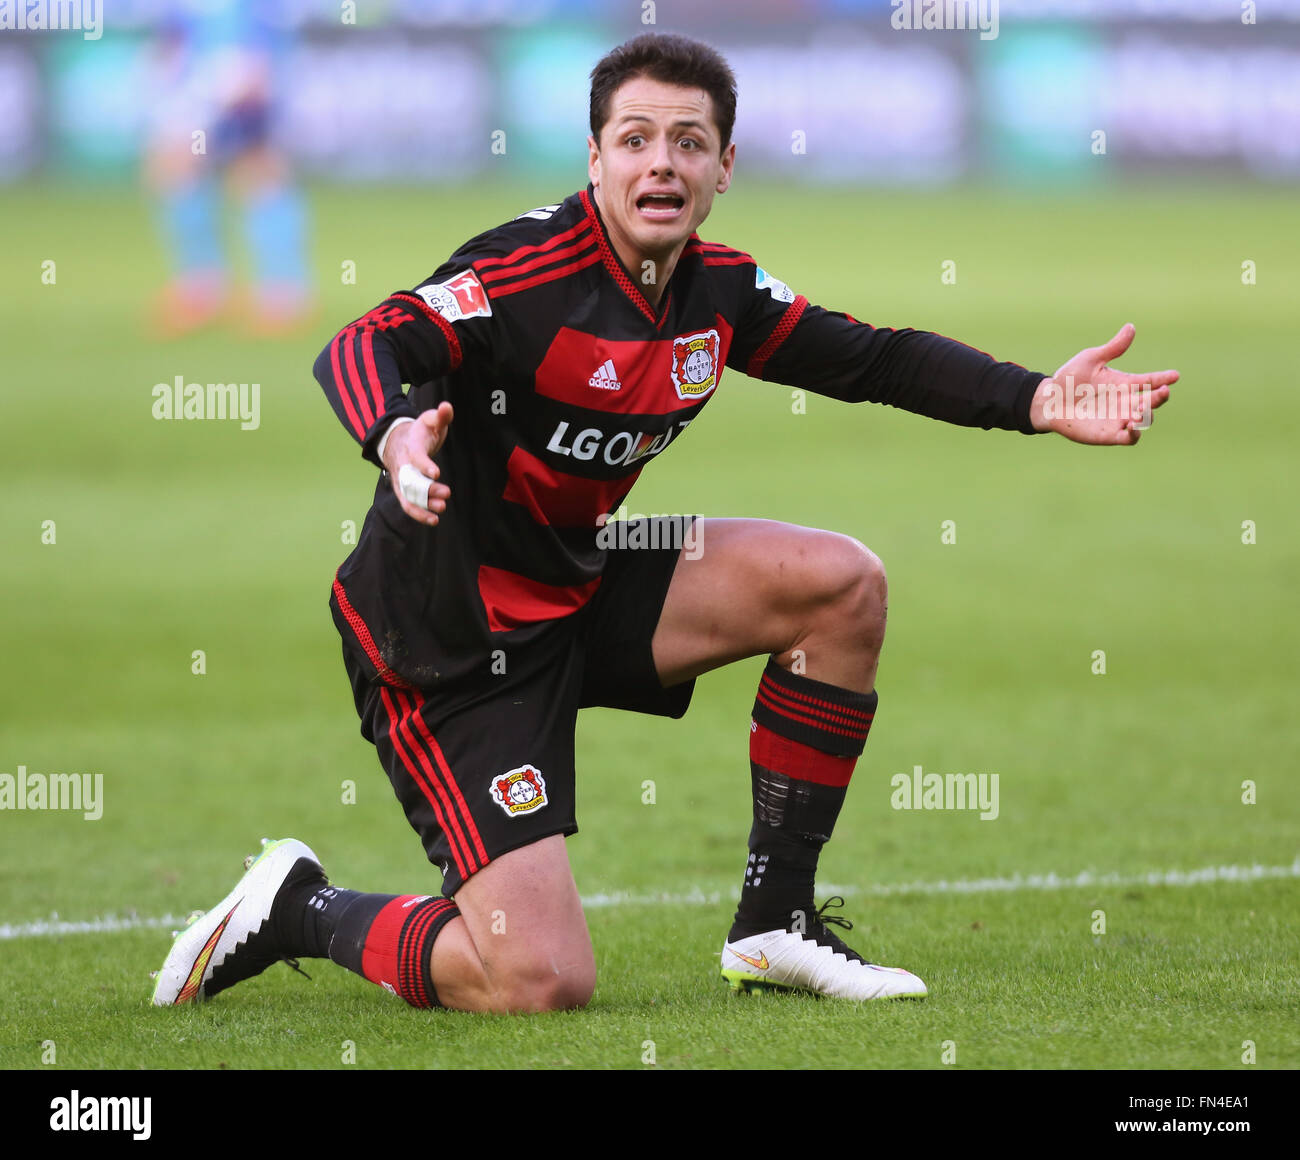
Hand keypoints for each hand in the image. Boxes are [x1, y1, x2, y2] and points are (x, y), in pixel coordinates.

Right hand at [381, 403, 453, 525]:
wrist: (398, 441)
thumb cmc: (419, 431)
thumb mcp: (429, 420)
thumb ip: (440, 416)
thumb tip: (447, 407)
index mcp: (411, 446)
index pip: (416, 456)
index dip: (424, 464)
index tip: (436, 473)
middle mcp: (403, 465)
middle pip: (412, 480)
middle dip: (428, 489)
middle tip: (446, 493)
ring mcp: (401, 479)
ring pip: (408, 496)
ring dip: (423, 505)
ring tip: (441, 509)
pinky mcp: (403, 490)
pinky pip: (408, 505)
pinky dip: (419, 514)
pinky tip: (434, 520)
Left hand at [1030, 324, 1177, 444]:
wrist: (1050, 402)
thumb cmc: (1070, 379)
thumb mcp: (1091, 360)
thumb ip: (1112, 348)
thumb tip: (1131, 327)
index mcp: (1125, 383)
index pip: (1150, 381)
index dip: (1164, 378)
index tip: (1175, 375)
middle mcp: (1126, 402)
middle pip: (1152, 401)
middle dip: (1160, 397)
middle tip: (1162, 391)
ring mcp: (1120, 419)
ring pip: (1144, 420)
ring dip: (1146, 416)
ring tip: (1140, 411)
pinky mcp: (1109, 434)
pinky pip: (1128, 438)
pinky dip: (1134, 435)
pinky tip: (1132, 428)